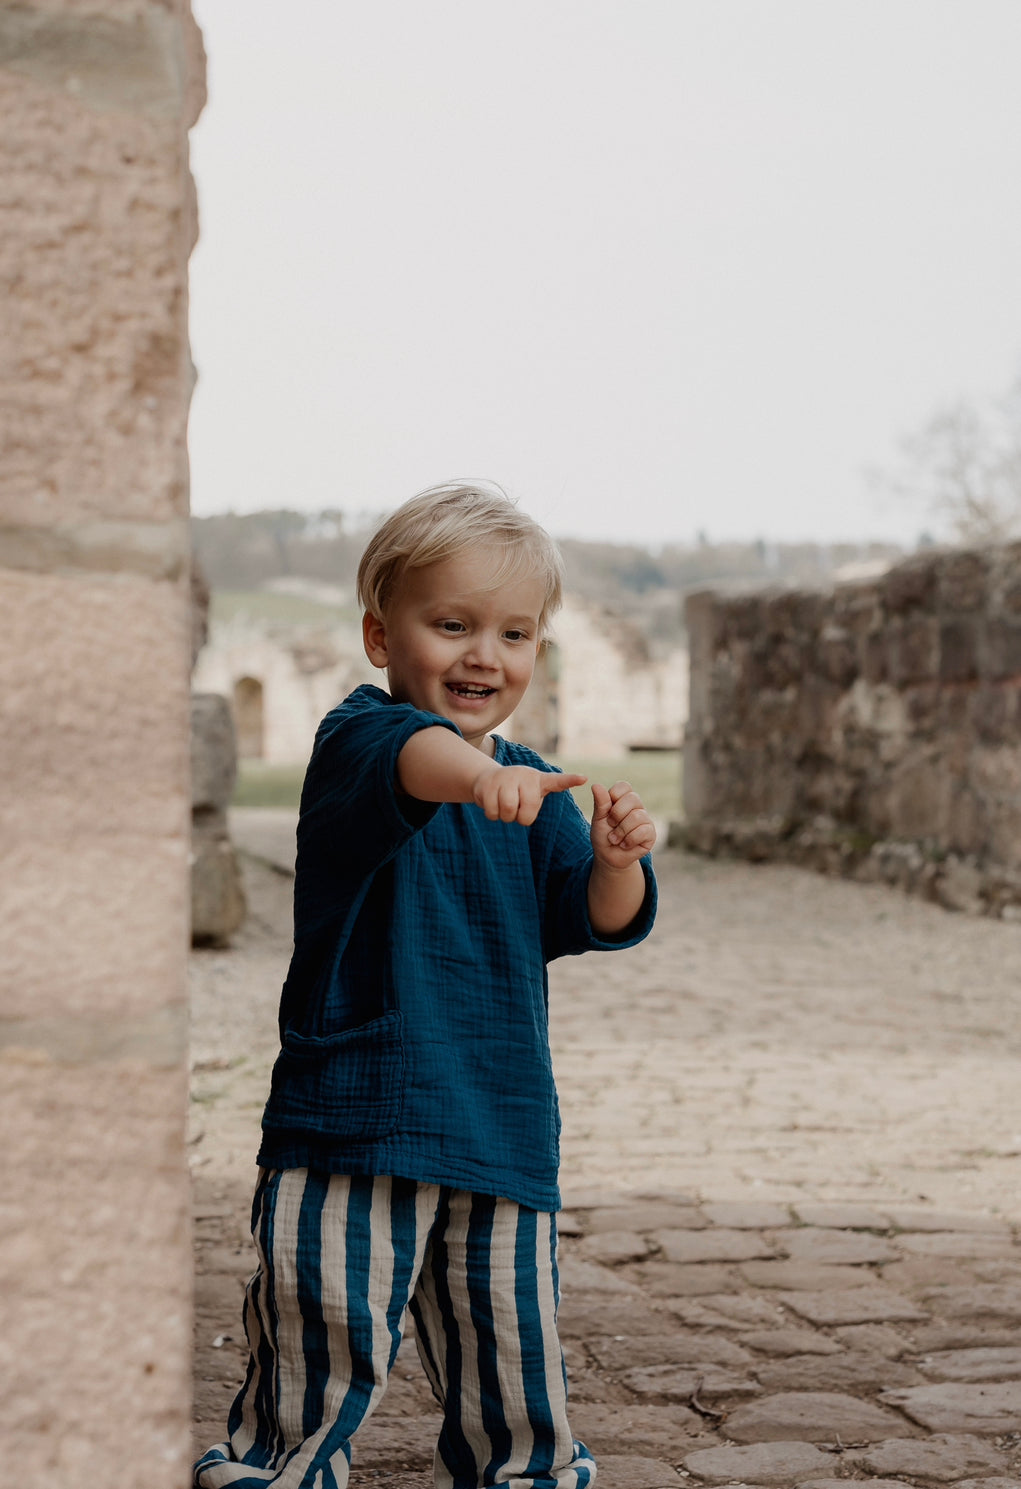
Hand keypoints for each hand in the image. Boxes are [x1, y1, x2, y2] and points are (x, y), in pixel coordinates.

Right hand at [472, 764, 587, 826]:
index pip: (557, 781)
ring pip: (506, 811)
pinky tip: (493, 803)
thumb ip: (537, 801)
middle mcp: (524, 776)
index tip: (584, 778)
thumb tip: (564, 787)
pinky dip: (492, 815)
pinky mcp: (488, 783)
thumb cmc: (517, 791)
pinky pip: (491, 811)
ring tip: (505, 807)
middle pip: (524, 811)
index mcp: (539, 780)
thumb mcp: (531, 794)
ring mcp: (505, 778)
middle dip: (519, 818)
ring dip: (505, 817)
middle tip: (516, 810)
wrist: (488, 779)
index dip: (570, 780)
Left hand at [590, 780, 656, 866]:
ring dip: (620, 831)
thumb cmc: (603, 835)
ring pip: (637, 816)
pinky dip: (629, 841)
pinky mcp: (651, 834)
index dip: (613, 796)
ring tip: (615, 839)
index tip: (607, 810)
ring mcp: (645, 820)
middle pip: (632, 798)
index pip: (624, 786)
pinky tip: (625, 845)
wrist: (608, 857)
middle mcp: (637, 807)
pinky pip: (643, 831)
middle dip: (616, 815)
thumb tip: (596, 785)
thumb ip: (600, 803)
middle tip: (611, 825)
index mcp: (623, 799)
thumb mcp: (598, 818)